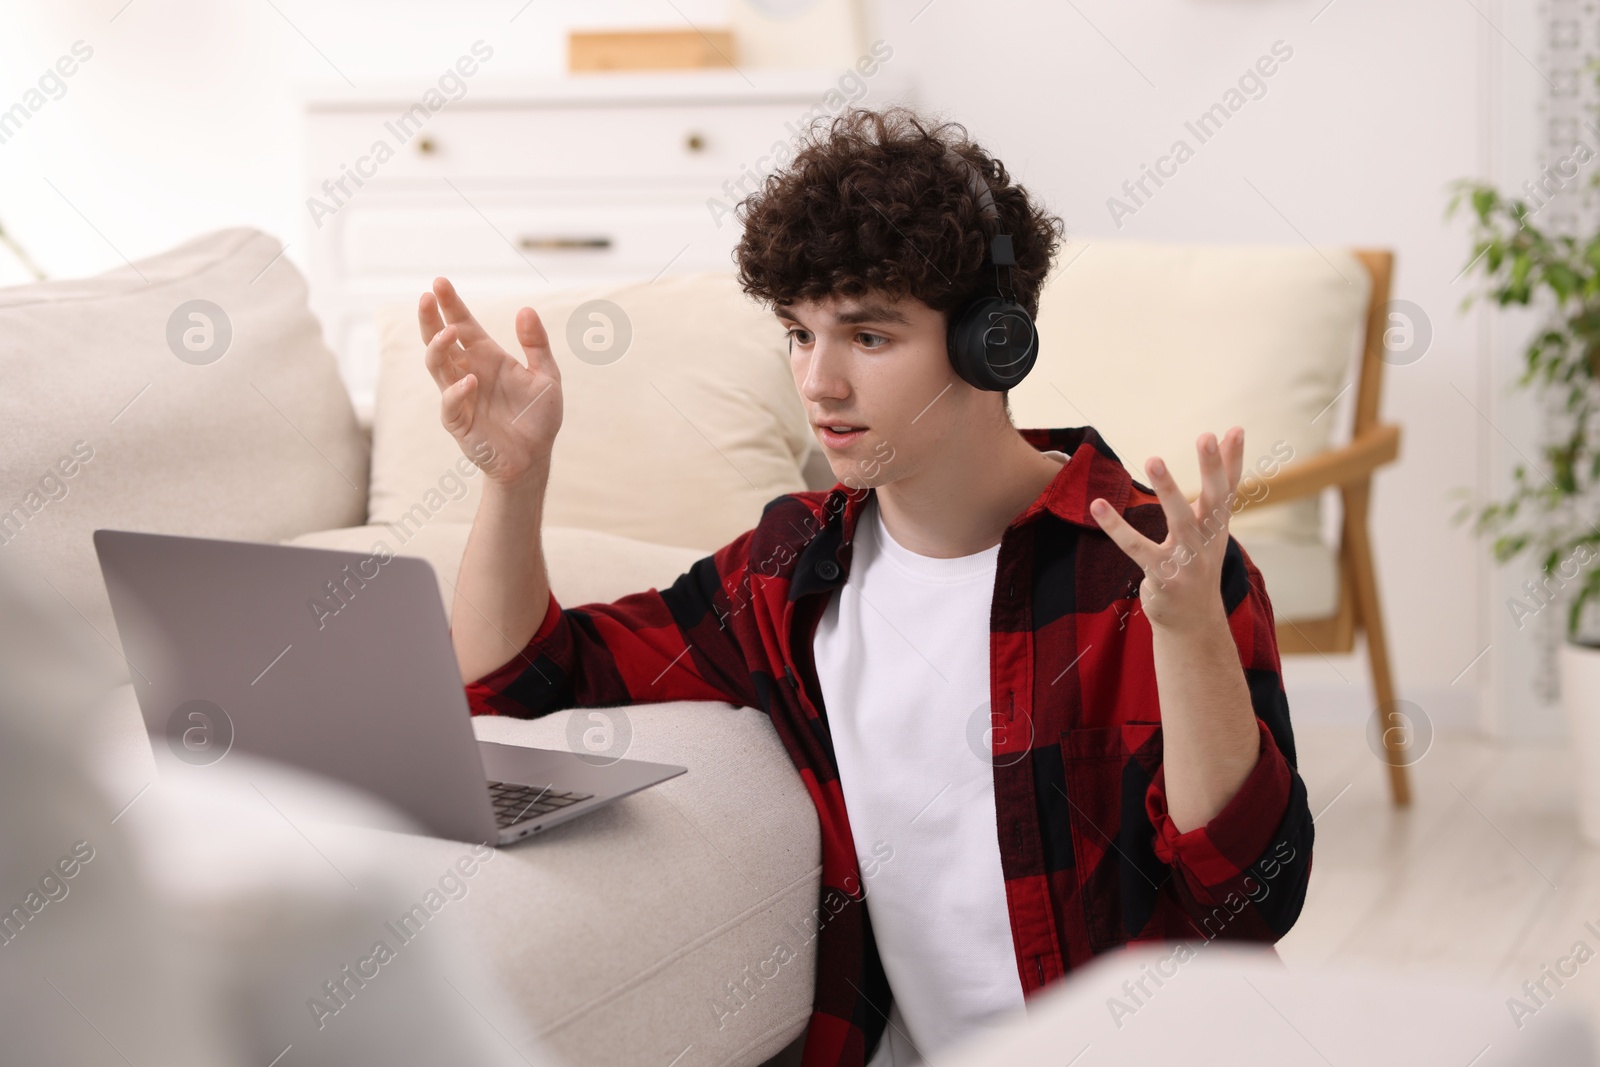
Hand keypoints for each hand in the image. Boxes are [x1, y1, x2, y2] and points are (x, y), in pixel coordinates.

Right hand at [418, 277, 562, 487]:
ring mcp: (460, 396)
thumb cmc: (538, 418)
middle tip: (427, 296)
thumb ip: (537, 345)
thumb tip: (526, 309)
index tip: (440, 282)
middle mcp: (467, 371)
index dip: (451, 304)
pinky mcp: (458, 422)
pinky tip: (470, 380)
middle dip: (431, 318)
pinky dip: (457, 390)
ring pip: (436, 366)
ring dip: (438, 347)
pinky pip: (449, 403)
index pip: (463, 324)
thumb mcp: (547, 377)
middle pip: (439, 340)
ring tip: (448, 332)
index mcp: (486, 356)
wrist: (534, 458)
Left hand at [1088, 427, 1244, 633]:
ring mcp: (1188, 560)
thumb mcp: (1210, 529)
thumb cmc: (1198, 564)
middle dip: (1212, 468)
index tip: (1234, 429)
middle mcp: (1208, 541)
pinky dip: (1117, 527)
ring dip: (1169, 489)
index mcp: (1218, 526)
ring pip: (1180, 521)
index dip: (1233, 460)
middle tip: (1206, 436)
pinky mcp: (1163, 576)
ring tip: (1155, 458)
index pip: (1230, 488)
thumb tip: (1227, 449)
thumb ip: (1215, 492)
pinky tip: (1098, 506)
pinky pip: (1137, 547)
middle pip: (1214, 500)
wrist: (1193, 622)